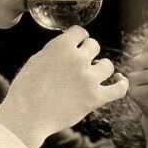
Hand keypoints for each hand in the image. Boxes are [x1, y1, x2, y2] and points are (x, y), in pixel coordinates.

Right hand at [0, 25, 128, 147]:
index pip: (80, 32)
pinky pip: (119, 89)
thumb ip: (56, 51)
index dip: (78, 39)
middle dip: (88, 54)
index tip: (77, 46)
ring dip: (101, 69)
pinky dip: (121, 85)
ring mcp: (88, 79)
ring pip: (108, 65)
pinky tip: (118, 82)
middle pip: (95, 46)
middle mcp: (78, 59)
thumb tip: (69, 46)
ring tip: (94, 76)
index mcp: (61, 47)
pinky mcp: (95, 98)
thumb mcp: (36, 60)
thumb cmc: (26, 90)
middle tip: (81, 65)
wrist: (26, 116)